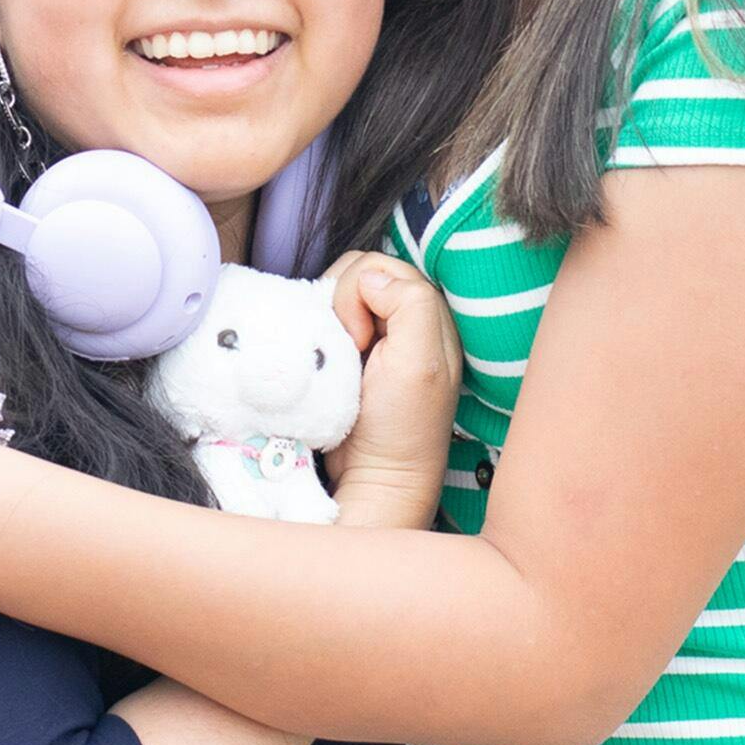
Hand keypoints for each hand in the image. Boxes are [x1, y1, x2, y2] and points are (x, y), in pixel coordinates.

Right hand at [319, 252, 462, 529]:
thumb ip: (409, 303)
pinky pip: (322, 321)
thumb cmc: (403, 425)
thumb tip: (370, 277)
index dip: (362, 292)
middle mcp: (402, 319)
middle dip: (342, 302)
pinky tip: (325, 361)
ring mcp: (373, 337)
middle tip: (350, 347)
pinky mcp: (347, 354)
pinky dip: (316, 332)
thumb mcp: (420, 362)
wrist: (375, 477)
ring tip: (336, 356)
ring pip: (336, 294)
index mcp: (428, 314)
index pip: (383, 266)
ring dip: (327, 317)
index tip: (362, 338)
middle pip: (357, 272)